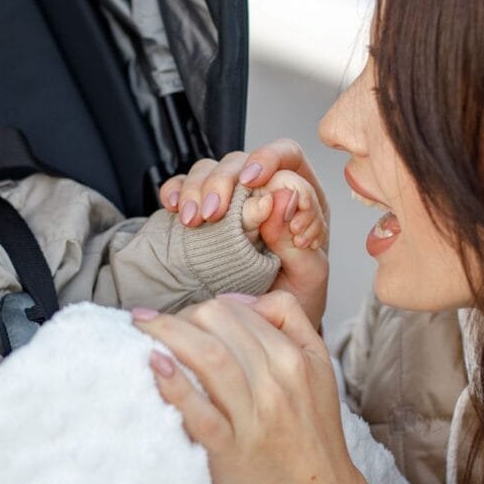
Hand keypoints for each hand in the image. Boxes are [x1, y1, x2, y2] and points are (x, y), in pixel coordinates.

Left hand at [132, 292, 369, 483]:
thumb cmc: (311, 429)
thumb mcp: (319, 365)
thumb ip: (291, 319)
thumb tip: (242, 298)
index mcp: (293, 358)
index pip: (237, 310)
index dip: (203, 306)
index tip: (183, 316)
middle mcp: (275, 382)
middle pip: (218, 324)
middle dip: (179, 315)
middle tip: (156, 324)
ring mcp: (253, 416)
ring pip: (208, 357)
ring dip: (166, 335)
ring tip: (141, 330)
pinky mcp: (230, 449)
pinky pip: (199, 412)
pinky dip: (175, 386)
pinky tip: (154, 365)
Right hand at [160, 141, 328, 317]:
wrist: (266, 327)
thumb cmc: (297, 299)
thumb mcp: (309, 275)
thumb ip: (299, 240)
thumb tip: (282, 197)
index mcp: (301, 196)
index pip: (285, 156)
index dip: (268, 160)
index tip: (252, 181)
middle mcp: (265, 191)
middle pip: (240, 160)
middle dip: (222, 180)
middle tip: (213, 212)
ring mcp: (232, 200)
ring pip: (208, 170)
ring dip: (196, 189)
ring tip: (193, 221)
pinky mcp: (203, 213)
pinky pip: (182, 188)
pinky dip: (175, 193)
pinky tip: (173, 209)